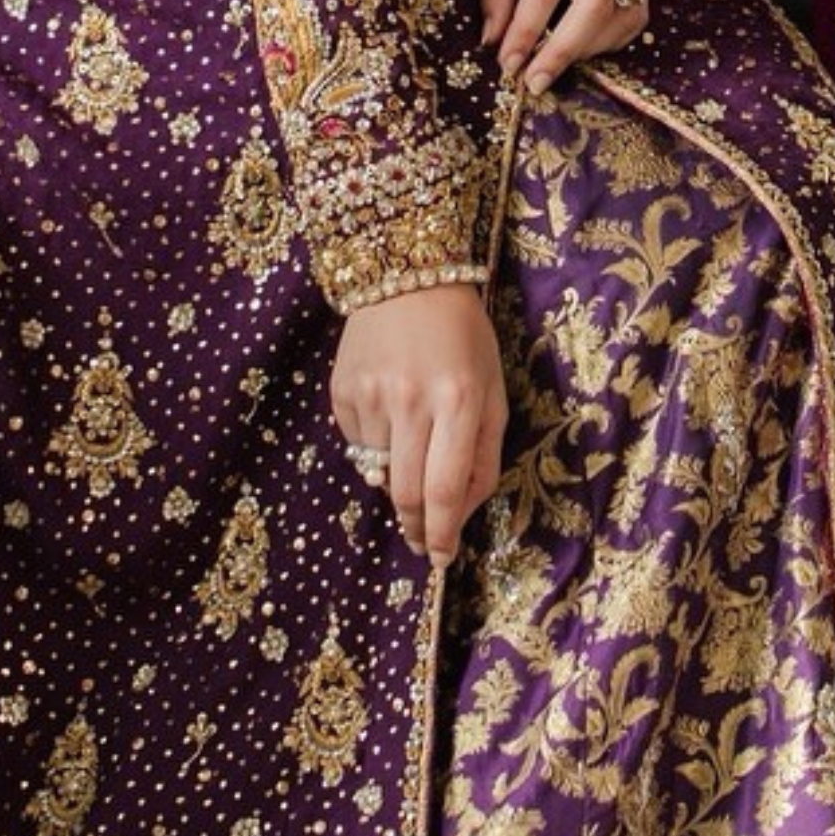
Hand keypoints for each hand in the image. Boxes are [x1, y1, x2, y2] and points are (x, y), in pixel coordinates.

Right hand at [332, 281, 507, 564]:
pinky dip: (375, 448)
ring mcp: (370, 396)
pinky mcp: (340, 391)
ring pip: (379, 471)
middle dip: (416, 526)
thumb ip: (483, 455)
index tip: (442, 558)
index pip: (444, 488)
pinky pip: (357, 444)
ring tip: (412, 448)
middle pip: (405, 492)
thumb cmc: (463, 339)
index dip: (442, 532)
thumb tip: (460, 512)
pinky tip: (389, 415)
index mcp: (458, 400)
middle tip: (423, 540)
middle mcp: (411, 401)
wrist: (405, 278)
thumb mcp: (494, 391)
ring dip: (396, 480)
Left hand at [479, 0, 647, 93]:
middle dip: (564, 49)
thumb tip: (494, 42)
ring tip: (550, 63)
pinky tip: (579, 45)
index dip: (527, 30)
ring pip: (620, 14)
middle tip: (535, 81)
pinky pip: (634, 16)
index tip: (508, 64)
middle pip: (595, 3)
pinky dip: (606, 40)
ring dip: (585, 49)